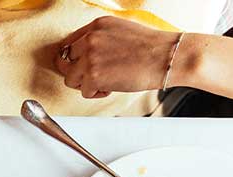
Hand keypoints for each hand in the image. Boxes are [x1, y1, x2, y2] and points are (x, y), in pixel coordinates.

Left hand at [55, 16, 180, 98]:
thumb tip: (84, 54)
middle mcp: (90, 39)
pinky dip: (97, 94)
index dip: (74, 58)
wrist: (167, 56)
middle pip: (65, 62)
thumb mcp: (121, 30)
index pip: (69, 43)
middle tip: (92, 77)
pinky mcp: (93, 76)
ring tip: (104, 82)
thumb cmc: (151, 47)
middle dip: (77, 72)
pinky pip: (84, 92)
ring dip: (85, 85)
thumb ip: (100, 38)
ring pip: (70, 79)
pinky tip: (112, 87)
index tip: (79, 66)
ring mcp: (90, 58)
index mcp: (96, 26)